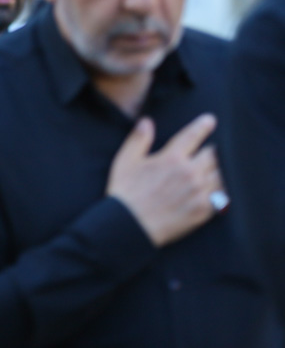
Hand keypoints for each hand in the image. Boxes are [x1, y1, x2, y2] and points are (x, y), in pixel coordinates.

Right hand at [107, 113, 222, 246]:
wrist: (128, 227)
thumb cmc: (124, 194)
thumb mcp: (125, 162)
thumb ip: (138, 139)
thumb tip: (147, 121)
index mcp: (172, 158)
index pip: (193, 135)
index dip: (203, 126)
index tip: (210, 121)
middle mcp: (190, 173)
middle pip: (213, 154)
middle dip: (212, 150)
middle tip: (212, 149)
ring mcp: (199, 192)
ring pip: (221, 173)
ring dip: (219, 169)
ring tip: (217, 168)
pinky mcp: (204, 210)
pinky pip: (222, 195)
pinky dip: (222, 189)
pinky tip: (218, 188)